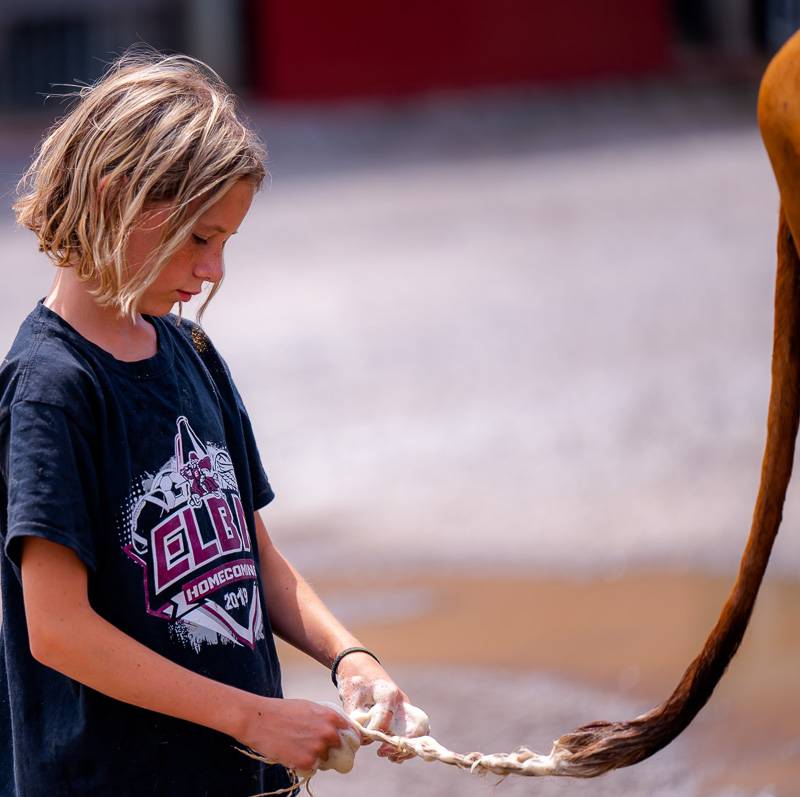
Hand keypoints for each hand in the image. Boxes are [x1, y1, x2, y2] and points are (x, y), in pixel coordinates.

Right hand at [236, 696, 354, 773]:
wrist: (259, 720)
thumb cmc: (282, 711)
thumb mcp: (310, 707)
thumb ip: (326, 718)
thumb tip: (337, 729)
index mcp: (331, 717)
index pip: (353, 734)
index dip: (350, 739)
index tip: (347, 744)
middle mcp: (329, 734)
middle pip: (341, 749)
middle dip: (331, 749)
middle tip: (316, 746)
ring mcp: (318, 749)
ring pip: (325, 759)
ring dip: (316, 757)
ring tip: (298, 746)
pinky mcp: (306, 763)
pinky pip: (312, 768)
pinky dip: (304, 764)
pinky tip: (293, 752)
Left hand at [335, 653, 415, 762]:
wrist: (361, 666)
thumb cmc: (356, 681)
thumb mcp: (351, 697)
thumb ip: (356, 719)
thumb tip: (364, 740)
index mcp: (388, 694)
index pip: (385, 719)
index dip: (374, 732)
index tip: (365, 738)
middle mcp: (402, 702)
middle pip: (417, 727)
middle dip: (405, 745)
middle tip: (384, 752)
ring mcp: (405, 709)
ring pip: (418, 732)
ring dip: (407, 748)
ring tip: (390, 756)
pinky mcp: (402, 715)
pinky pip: (412, 733)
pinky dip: (406, 746)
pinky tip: (393, 755)